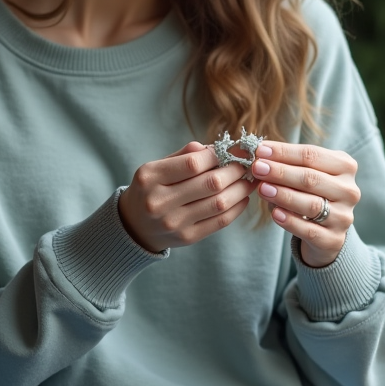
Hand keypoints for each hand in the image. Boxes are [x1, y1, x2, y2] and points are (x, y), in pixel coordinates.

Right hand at [118, 142, 256, 252]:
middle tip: (249, 163)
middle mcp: (159, 202)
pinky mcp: (187, 238)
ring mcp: (174, 223)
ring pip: (219, 203)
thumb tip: (219, 148)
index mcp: (150, 177)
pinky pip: (220, 222)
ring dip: (241, 189)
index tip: (235, 150)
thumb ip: (184, 155)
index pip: (193, 164)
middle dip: (236, 170)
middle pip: (210, 183)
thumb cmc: (151, 189)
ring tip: (250, 179)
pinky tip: (242, 197)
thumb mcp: (157, 167)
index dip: (219, 155)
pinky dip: (237, 208)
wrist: (134, 226)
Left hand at [251, 142, 359, 267]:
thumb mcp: (306, 173)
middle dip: (280, 172)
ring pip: (311, 204)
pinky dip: (290, 221)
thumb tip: (260, 154)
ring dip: (283, 195)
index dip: (284, 152)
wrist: (325, 231)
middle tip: (257, 168)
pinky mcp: (334, 239)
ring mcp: (344, 216)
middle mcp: (349, 190)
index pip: (312, 155)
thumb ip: (288, 163)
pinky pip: (310, 230)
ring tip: (262, 189)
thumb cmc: (312, 193)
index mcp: (345, 166)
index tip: (260, 150)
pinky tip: (275, 213)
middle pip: (311, 178)